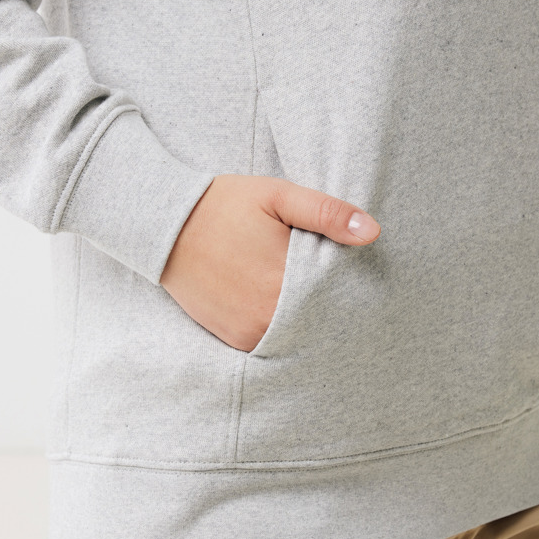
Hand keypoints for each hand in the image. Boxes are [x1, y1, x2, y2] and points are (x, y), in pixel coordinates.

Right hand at [159, 174, 380, 351]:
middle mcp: (268, 315)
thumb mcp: (278, 196)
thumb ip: (326, 213)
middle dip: (333, 308)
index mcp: (285, 280)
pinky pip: (272, 342)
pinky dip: (284, 330)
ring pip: (298, 335)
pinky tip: (290, 310)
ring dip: (309, 322)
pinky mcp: (234, 338)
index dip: (353, 289)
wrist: (166, 226)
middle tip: (347, 295)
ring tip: (316, 300)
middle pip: (321, 320)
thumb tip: (373, 232)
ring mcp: (249, 331)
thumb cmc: (224, 204)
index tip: (363, 281)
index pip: (339, 296)